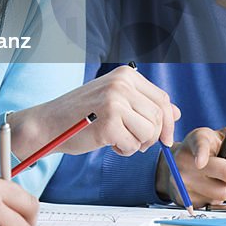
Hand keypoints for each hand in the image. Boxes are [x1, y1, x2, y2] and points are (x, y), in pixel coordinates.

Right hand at [11, 65, 179, 158]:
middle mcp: (121, 84)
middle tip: (134, 141)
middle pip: (158, 117)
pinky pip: (133, 146)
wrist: (49, 123)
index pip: (162, 99)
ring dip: (137, 143)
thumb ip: (143, 104)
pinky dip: (123, 150)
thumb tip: (176, 113)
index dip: (167, 122)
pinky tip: (107, 142)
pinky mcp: (108, 123)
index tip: (164, 138)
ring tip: (117, 138)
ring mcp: (114, 102)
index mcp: (125, 74)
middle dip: (151, 136)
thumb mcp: (115, 100)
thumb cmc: (82, 113)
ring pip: (149, 132)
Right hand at [155, 126, 225, 205]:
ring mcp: (182, 180)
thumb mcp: (223, 137)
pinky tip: (204, 188)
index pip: (200, 146)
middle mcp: (185, 159)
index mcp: (197, 139)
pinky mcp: (184, 198)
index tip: (200, 162)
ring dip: (223, 187)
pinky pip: (213, 204)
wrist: (179, 163)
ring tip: (213, 179)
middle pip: (225, 173)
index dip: (201, 154)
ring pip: (222, 192)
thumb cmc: (207, 149)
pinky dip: (213, 198)